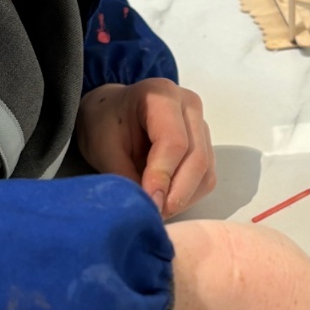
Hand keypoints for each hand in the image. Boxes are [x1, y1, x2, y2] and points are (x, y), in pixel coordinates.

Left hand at [75, 79, 215, 218]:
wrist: (112, 113)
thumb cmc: (104, 123)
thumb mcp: (103, 148)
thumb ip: (124, 176)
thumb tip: (149, 207)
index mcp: (161, 96)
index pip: (173, 142)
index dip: (162, 177)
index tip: (150, 203)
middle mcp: (189, 106)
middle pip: (197, 158)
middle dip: (177, 193)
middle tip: (155, 214)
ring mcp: (201, 125)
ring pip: (205, 171)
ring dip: (184, 197)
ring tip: (157, 209)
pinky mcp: (205, 145)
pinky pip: (206, 178)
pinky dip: (188, 196)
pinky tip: (166, 200)